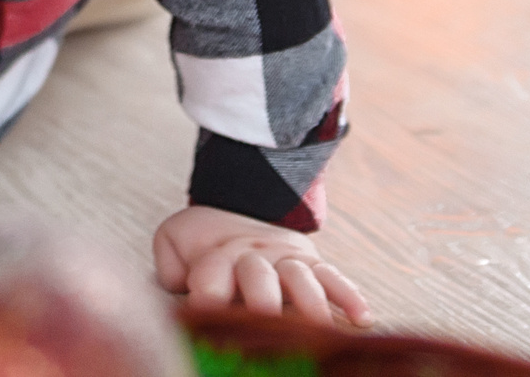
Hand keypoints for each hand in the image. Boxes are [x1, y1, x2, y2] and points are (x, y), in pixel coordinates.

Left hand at [152, 205, 370, 326]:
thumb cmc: (205, 239)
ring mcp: (287, 259)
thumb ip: (168, 265)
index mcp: (218, 254)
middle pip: (259, 279)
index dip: (207, 296)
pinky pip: (334, 277)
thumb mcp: (174, 239)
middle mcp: (254, 256)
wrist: (241, 200)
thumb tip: (177, 291)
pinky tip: (361, 318)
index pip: (211, 275)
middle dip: (262, 304)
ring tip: (319, 330)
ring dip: (310, 305)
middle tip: (266, 326)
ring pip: (300, 279)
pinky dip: (349, 296)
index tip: (206, 316)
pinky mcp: (312, 262)